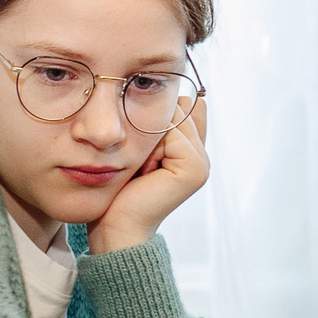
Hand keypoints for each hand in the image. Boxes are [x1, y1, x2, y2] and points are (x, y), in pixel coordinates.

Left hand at [88, 99, 208, 255]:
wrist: (116, 223)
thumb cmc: (119, 187)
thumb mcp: (139, 147)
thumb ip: (161, 124)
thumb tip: (177, 93)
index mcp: (191, 148)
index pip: (181, 107)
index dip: (155, 118)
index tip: (139, 150)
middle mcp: (202, 155)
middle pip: (178, 109)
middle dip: (152, 126)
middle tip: (141, 163)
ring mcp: (202, 163)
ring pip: (174, 119)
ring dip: (148, 136)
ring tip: (142, 167)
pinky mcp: (195, 169)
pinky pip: (171, 133)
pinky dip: (151, 147)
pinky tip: (146, 171)